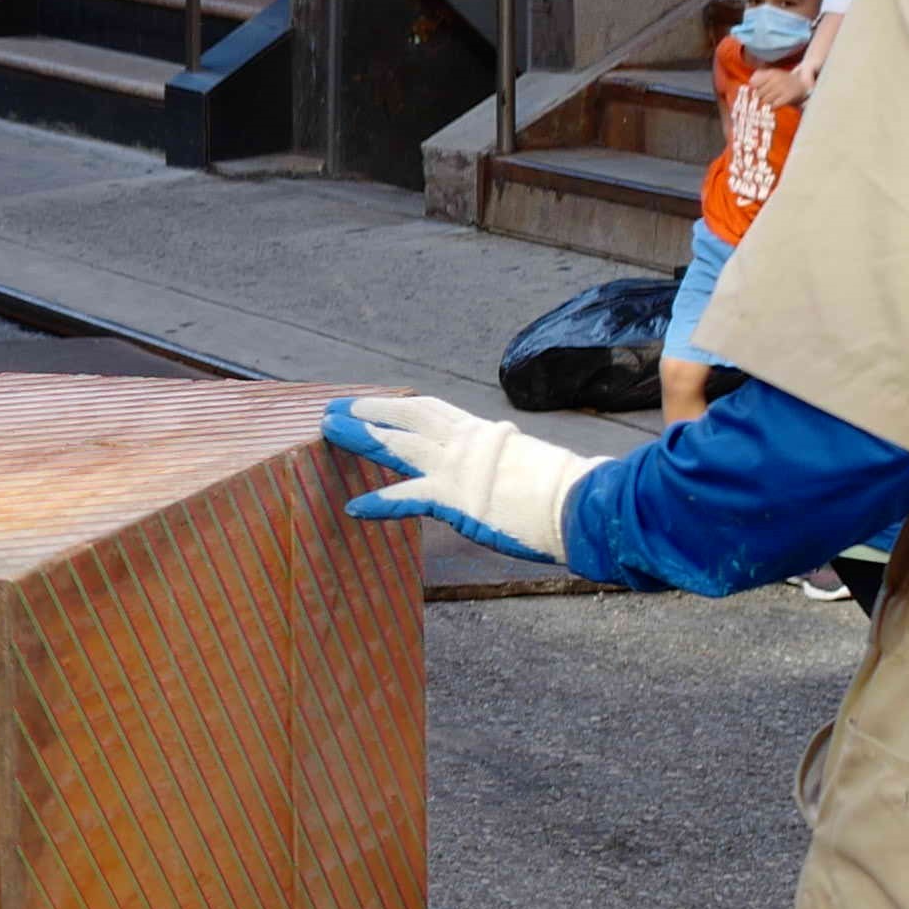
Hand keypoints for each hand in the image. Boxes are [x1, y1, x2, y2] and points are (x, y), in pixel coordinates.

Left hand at [321, 392, 593, 566]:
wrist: (581, 504)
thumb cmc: (565, 491)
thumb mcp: (526, 465)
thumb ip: (502, 464)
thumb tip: (501, 471)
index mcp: (482, 433)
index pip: (431, 411)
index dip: (397, 406)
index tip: (372, 401)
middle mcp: (465, 444)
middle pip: (406, 419)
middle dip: (368, 411)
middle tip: (333, 406)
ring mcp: (458, 470)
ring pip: (400, 445)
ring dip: (362, 436)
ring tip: (328, 429)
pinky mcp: (457, 499)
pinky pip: (409, 499)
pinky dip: (380, 502)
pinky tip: (354, 506)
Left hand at [757, 54, 817, 111]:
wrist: (804, 84)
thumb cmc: (784, 81)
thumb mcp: (772, 75)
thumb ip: (759, 76)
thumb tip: (749, 82)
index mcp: (771, 73)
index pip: (753, 83)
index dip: (751, 90)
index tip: (751, 94)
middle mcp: (776, 79)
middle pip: (758, 93)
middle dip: (757, 99)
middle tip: (758, 102)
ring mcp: (783, 87)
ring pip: (765, 100)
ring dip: (764, 104)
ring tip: (767, 104)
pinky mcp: (788, 96)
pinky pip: (774, 105)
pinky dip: (772, 107)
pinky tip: (773, 107)